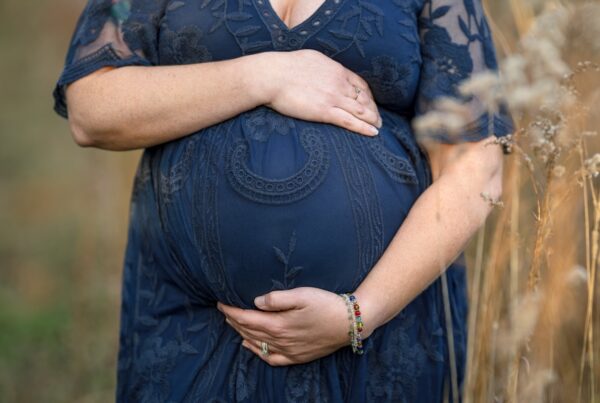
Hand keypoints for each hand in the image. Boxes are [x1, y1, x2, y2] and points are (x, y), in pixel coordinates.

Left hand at [217, 287, 358, 365]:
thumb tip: (256, 302)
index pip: (246, 318)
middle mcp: (280, 340)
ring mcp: (288, 351)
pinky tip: (250, 346)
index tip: (220, 303)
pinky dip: (257, 352)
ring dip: (242, 334)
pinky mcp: (297, 356)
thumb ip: (277, 298)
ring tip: (233, 324)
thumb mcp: (302, 294)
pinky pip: (271, 358)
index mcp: (278, 324)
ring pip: (257, 344)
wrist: (349, 323)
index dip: (231, 311)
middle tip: (224, 310)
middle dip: (233, 321)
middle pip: (249, 331)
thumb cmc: (326, 304)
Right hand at [256, 49, 382, 136]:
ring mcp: (333, 97)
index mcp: (336, 69)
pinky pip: (350, 121)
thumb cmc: (284, 67)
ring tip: (378, 127)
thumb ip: (323, 68)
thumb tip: (323, 71)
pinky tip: (373, 133)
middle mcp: (339, 83)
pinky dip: (364, 128)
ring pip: (361, 110)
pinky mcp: (325, 112)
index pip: (360, 84)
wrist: (272, 76)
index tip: (370, 103)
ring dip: (373, 120)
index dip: (368, 96)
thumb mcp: (310, 60)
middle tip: (378, 119)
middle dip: (374, 110)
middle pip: (364, 98)